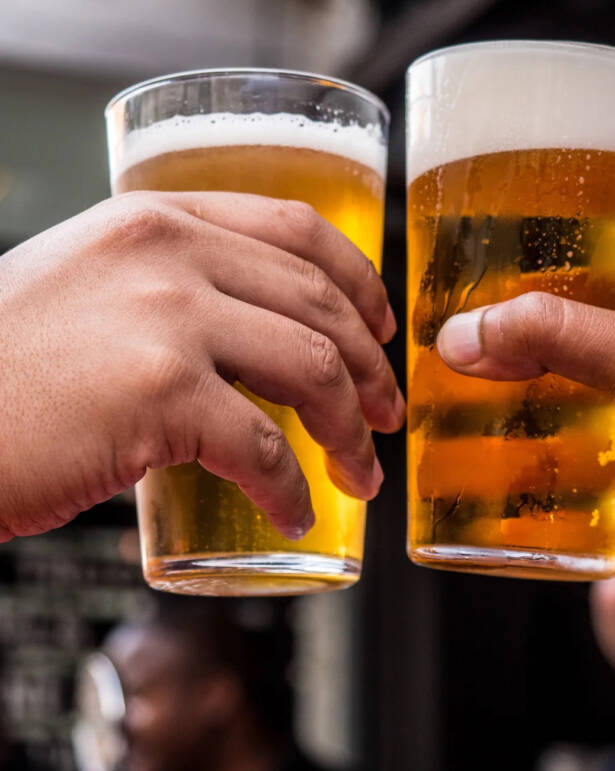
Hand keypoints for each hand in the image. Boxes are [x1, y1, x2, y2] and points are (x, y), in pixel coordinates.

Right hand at [0, 191, 403, 541]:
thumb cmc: (3, 367)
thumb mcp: (88, 286)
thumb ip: (165, 291)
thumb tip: (244, 343)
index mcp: (157, 220)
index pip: (297, 228)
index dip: (360, 282)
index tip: (382, 330)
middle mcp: (168, 253)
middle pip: (319, 305)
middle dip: (371, 371)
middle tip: (386, 418)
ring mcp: (165, 319)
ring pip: (310, 372)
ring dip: (352, 433)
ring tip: (360, 475)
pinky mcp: (158, 394)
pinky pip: (261, 449)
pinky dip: (290, 491)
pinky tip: (293, 515)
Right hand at [437, 267, 614, 590]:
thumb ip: (562, 340)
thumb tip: (468, 335)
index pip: (609, 299)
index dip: (548, 310)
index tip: (488, 322)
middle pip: (600, 380)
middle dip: (542, 392)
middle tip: (475, 394)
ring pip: (612, 450)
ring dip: (560, 460)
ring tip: (491, 458)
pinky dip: (590, 523)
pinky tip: (545, 523)